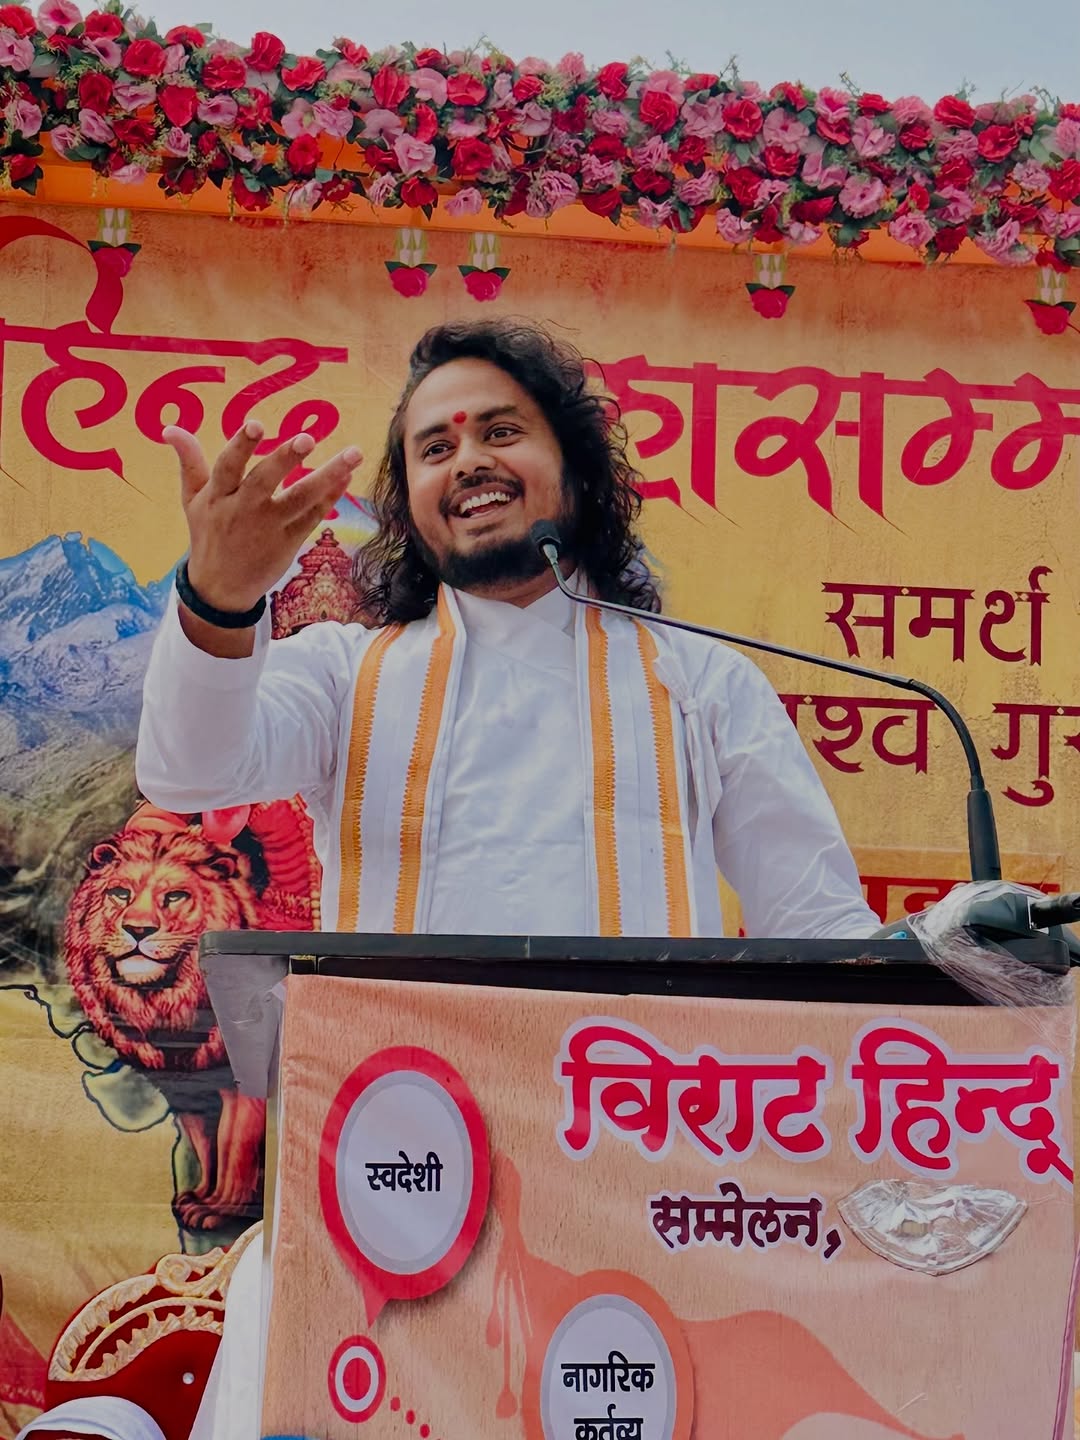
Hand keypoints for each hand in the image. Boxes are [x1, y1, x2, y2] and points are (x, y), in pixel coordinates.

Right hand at [165, 421, 362, 613]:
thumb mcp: (193, 500)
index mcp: (218, 496)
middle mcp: (243, 510)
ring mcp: (269, 527)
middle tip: (307, 438)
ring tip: (352, 454)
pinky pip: (313, 516)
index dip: (241, 445)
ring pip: (300, 499)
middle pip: (265, 481)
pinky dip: (331, 496)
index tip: (256, 424)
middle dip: (285, 458)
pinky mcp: (289, 542)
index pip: (228, 466)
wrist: (220, 589)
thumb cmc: (208, 534)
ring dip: (328, 475)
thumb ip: (189, 462)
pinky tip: (347, 475)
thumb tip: (170, 428)